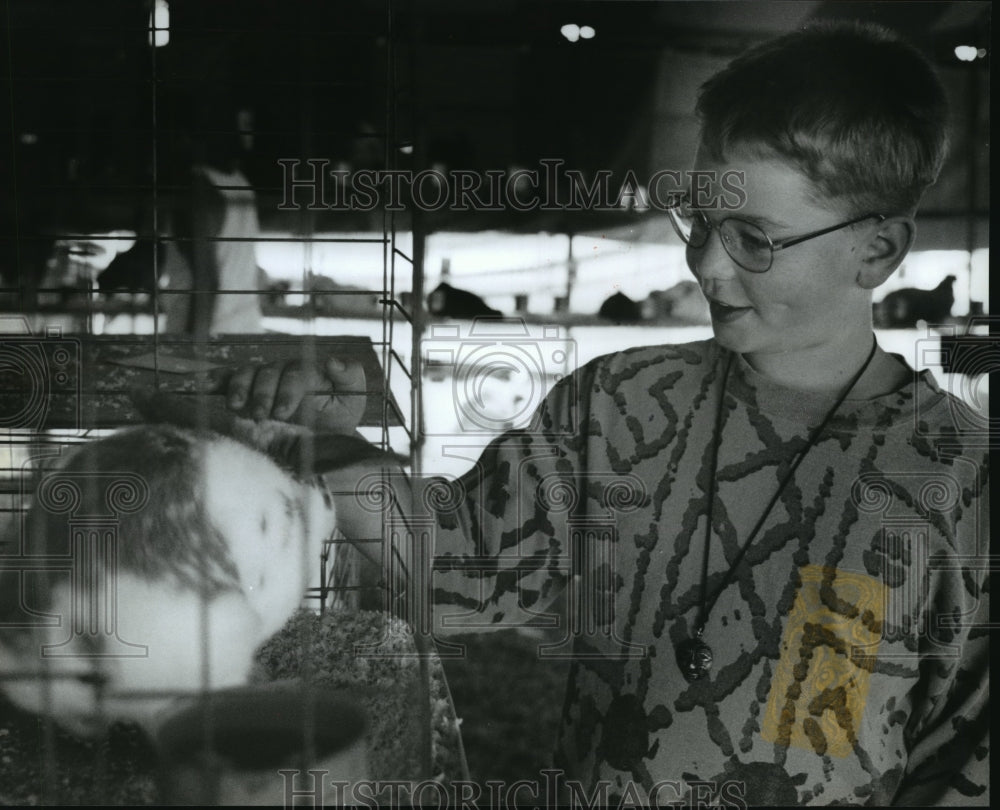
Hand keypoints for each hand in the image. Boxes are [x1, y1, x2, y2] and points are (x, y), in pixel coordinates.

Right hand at [224, 356, 366, 433]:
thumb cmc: (338, 417)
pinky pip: (226, 378)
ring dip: (239, 389)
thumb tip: (333, 361)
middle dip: (262, 394)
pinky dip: (213, 379)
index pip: (294, 374)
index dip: (287, 391)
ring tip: (236, 408)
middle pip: (267, 374)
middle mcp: (282, 370)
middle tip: (259, 415)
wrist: (322, 438)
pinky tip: (200, 385)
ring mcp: (261, 379)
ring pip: (246, 374)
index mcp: (307, 370)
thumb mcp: (351, 398)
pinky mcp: (245, 390)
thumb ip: (349, 376)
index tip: (282, 412)